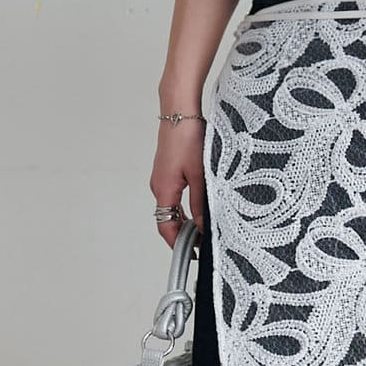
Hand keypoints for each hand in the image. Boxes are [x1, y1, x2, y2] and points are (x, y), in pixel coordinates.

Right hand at [151, 122, 205, 251]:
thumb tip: (204, 226)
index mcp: (164, 190)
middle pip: (168, 219)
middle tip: (204, 242)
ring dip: (187, 218)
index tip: (192, 254)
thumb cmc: (187, 138)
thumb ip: (201, 203)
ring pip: (172, 207)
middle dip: (185, 233)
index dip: (178, 244)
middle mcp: (159, 185)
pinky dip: (186, 205)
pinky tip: (202, 204)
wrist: (179, 112)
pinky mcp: (168, 169)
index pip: (166, 227)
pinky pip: (174, 194)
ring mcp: (162, 177)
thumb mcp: (200, 175)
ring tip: (206, 225)